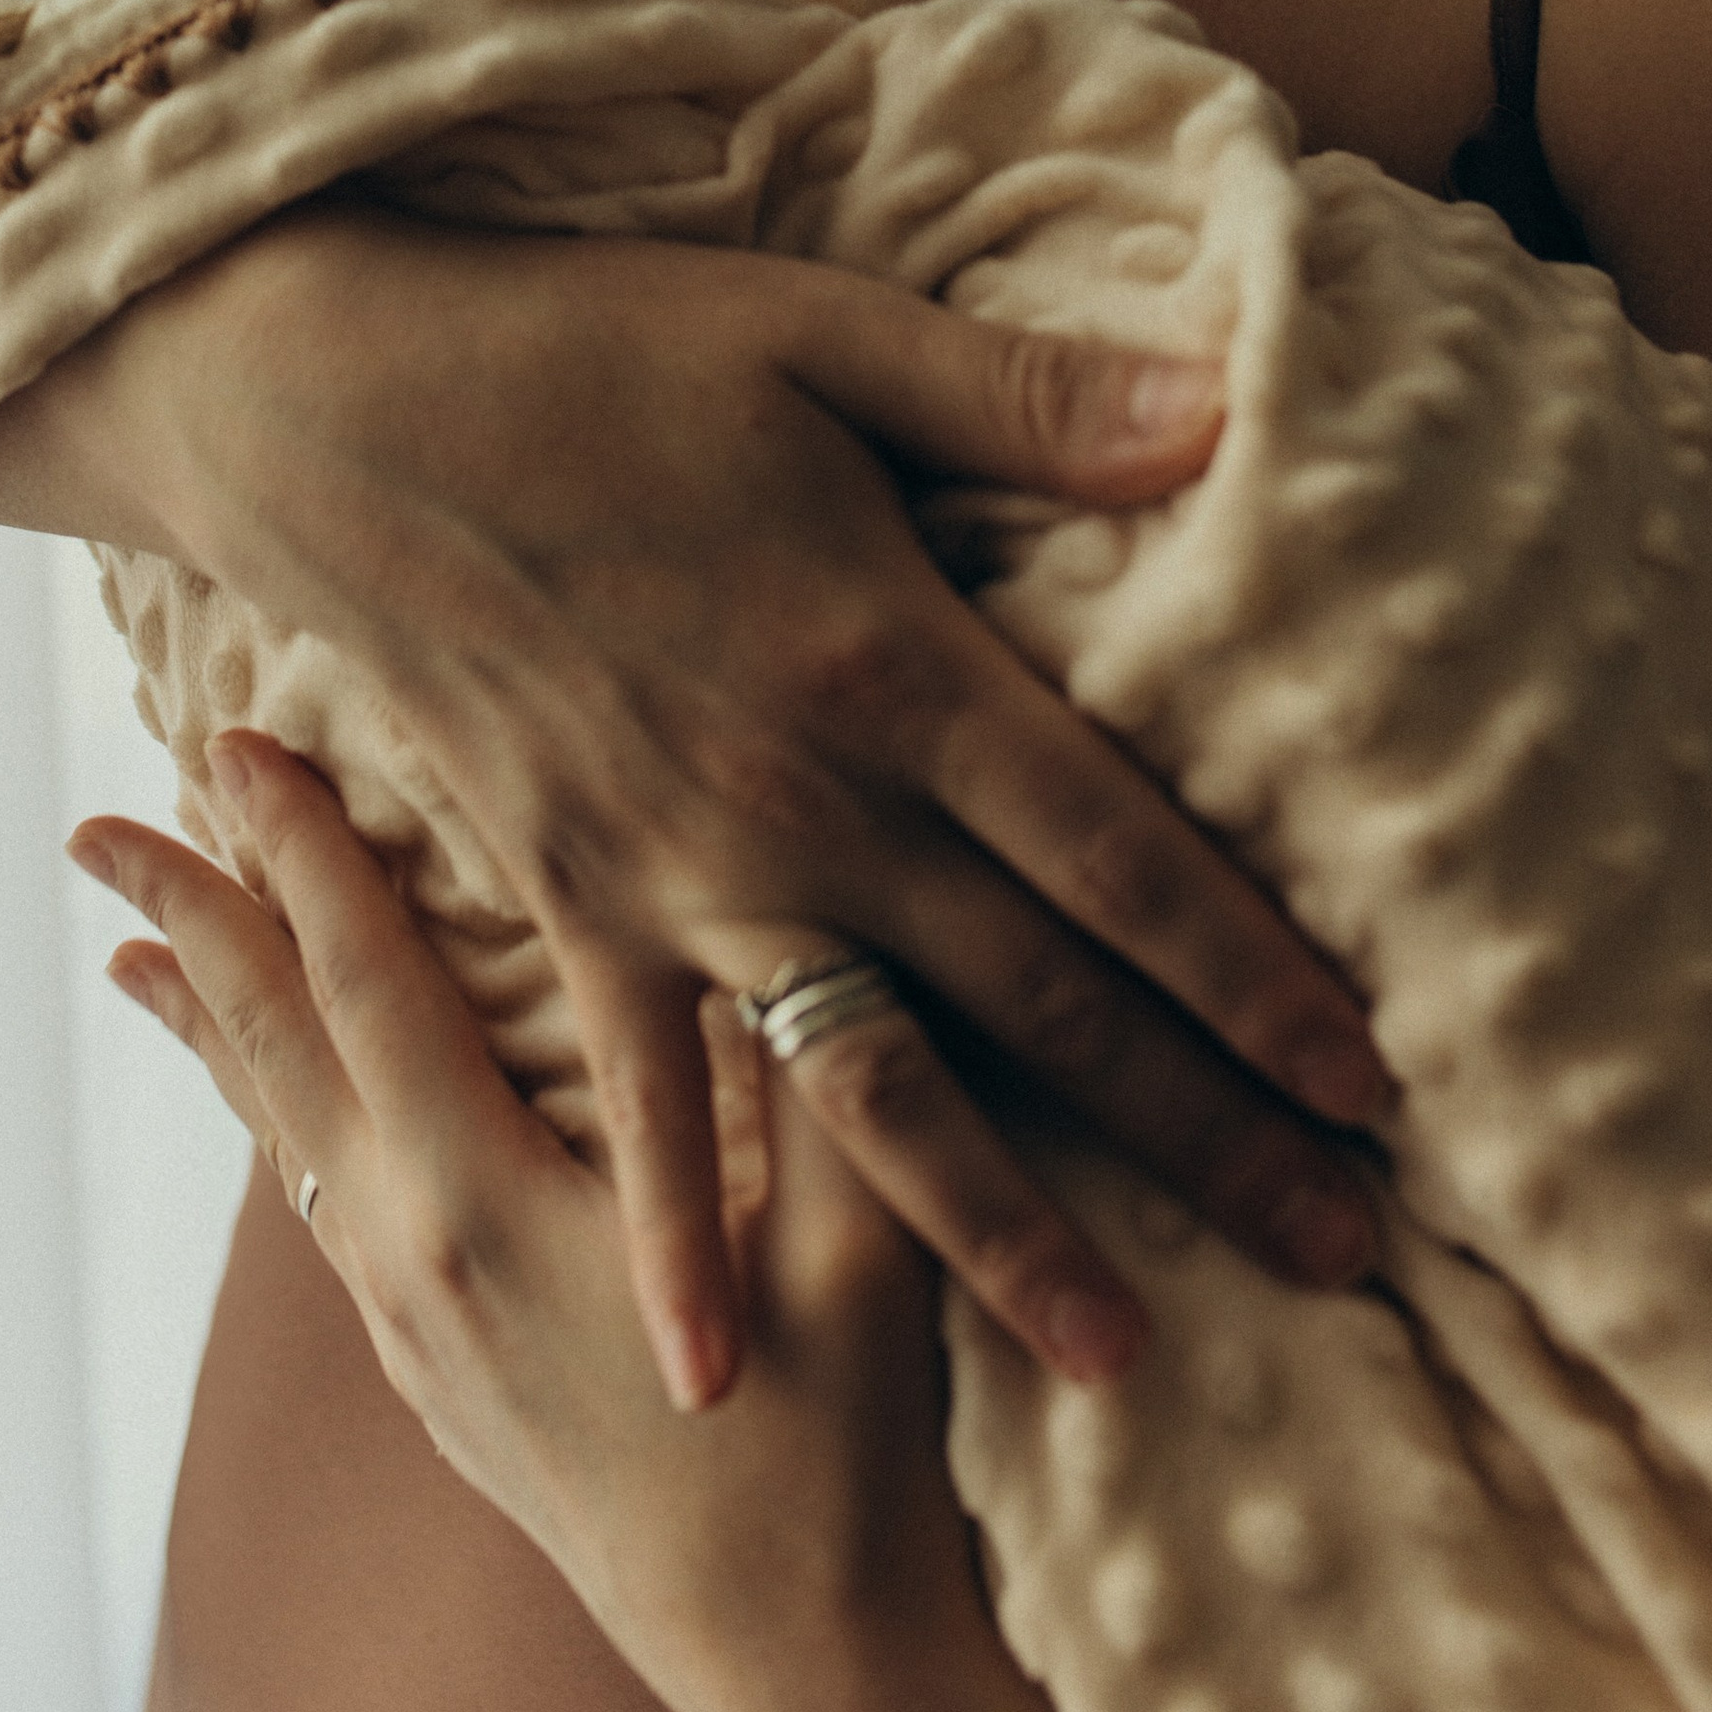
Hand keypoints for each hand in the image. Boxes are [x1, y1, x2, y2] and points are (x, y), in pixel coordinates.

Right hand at [0, 209, 1385, 1404]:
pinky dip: (673, 1240)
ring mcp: (678, 878)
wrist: (342, 411)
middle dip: (1198, 1129)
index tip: (1369, 1079)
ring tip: (1120, 1354)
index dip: (1250, 971)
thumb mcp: (825, 333)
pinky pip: (643, 1103)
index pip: (1117, 852)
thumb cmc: (594, 349)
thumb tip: (1225, 413)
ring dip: (1003, 1230)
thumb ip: (1025, 399)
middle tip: (1339, 1248)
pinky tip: (709, 1377)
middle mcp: (801, 805)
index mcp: (889, 663)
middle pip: (1037, 1000)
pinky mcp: (570, 905)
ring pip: (876, 1093)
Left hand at [72, 735, 1060, 1711]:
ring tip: (137, 945)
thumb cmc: (841, 1448)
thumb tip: (804, 904)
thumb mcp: (858, 1245)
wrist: (801, 1657)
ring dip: (213, 1020)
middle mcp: (415, 1263)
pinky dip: (273, 1113)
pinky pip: (321, 1197)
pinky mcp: (438, 1373)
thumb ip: (828, 1070)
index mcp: (489, 1209)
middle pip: (273, 1052)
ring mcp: (415, 1327)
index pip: (367, 988)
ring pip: (283, 1131)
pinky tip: (272, 1096)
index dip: (306, 859)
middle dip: (193, 924)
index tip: (237, 748)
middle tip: (101, 826)